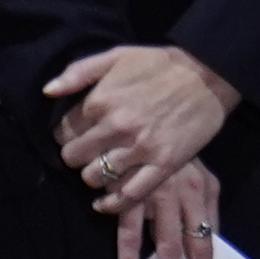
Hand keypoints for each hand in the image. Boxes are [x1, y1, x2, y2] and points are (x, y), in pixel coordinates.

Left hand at [47, 46, 239, 205]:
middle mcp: (116, 126)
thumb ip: (79, 71)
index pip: (62, 132)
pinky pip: (128, 195)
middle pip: (73, 158)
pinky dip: (112, 203)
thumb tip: (48, 91)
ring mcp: (140, 148)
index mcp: (100, 101)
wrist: (211, 75)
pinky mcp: (163, 164)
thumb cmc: (162, 64)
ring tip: (105, 168)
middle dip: (78, 156)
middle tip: (92, 152)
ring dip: (95, 175)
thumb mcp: (118, 55)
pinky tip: (106, 201)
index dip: (68, 135)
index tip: (80, 134)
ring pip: (94, 178)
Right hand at [112, 159, 219, 258]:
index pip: (209, 244)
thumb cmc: (175, 155)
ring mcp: (158, 197)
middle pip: (194, 250)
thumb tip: (210, 242)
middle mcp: (186, 198)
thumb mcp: (202, 177)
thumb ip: (205, 209)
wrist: (147, 120)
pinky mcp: (130, 195)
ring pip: (166, 246)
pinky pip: (128, 233)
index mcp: (205, 194)